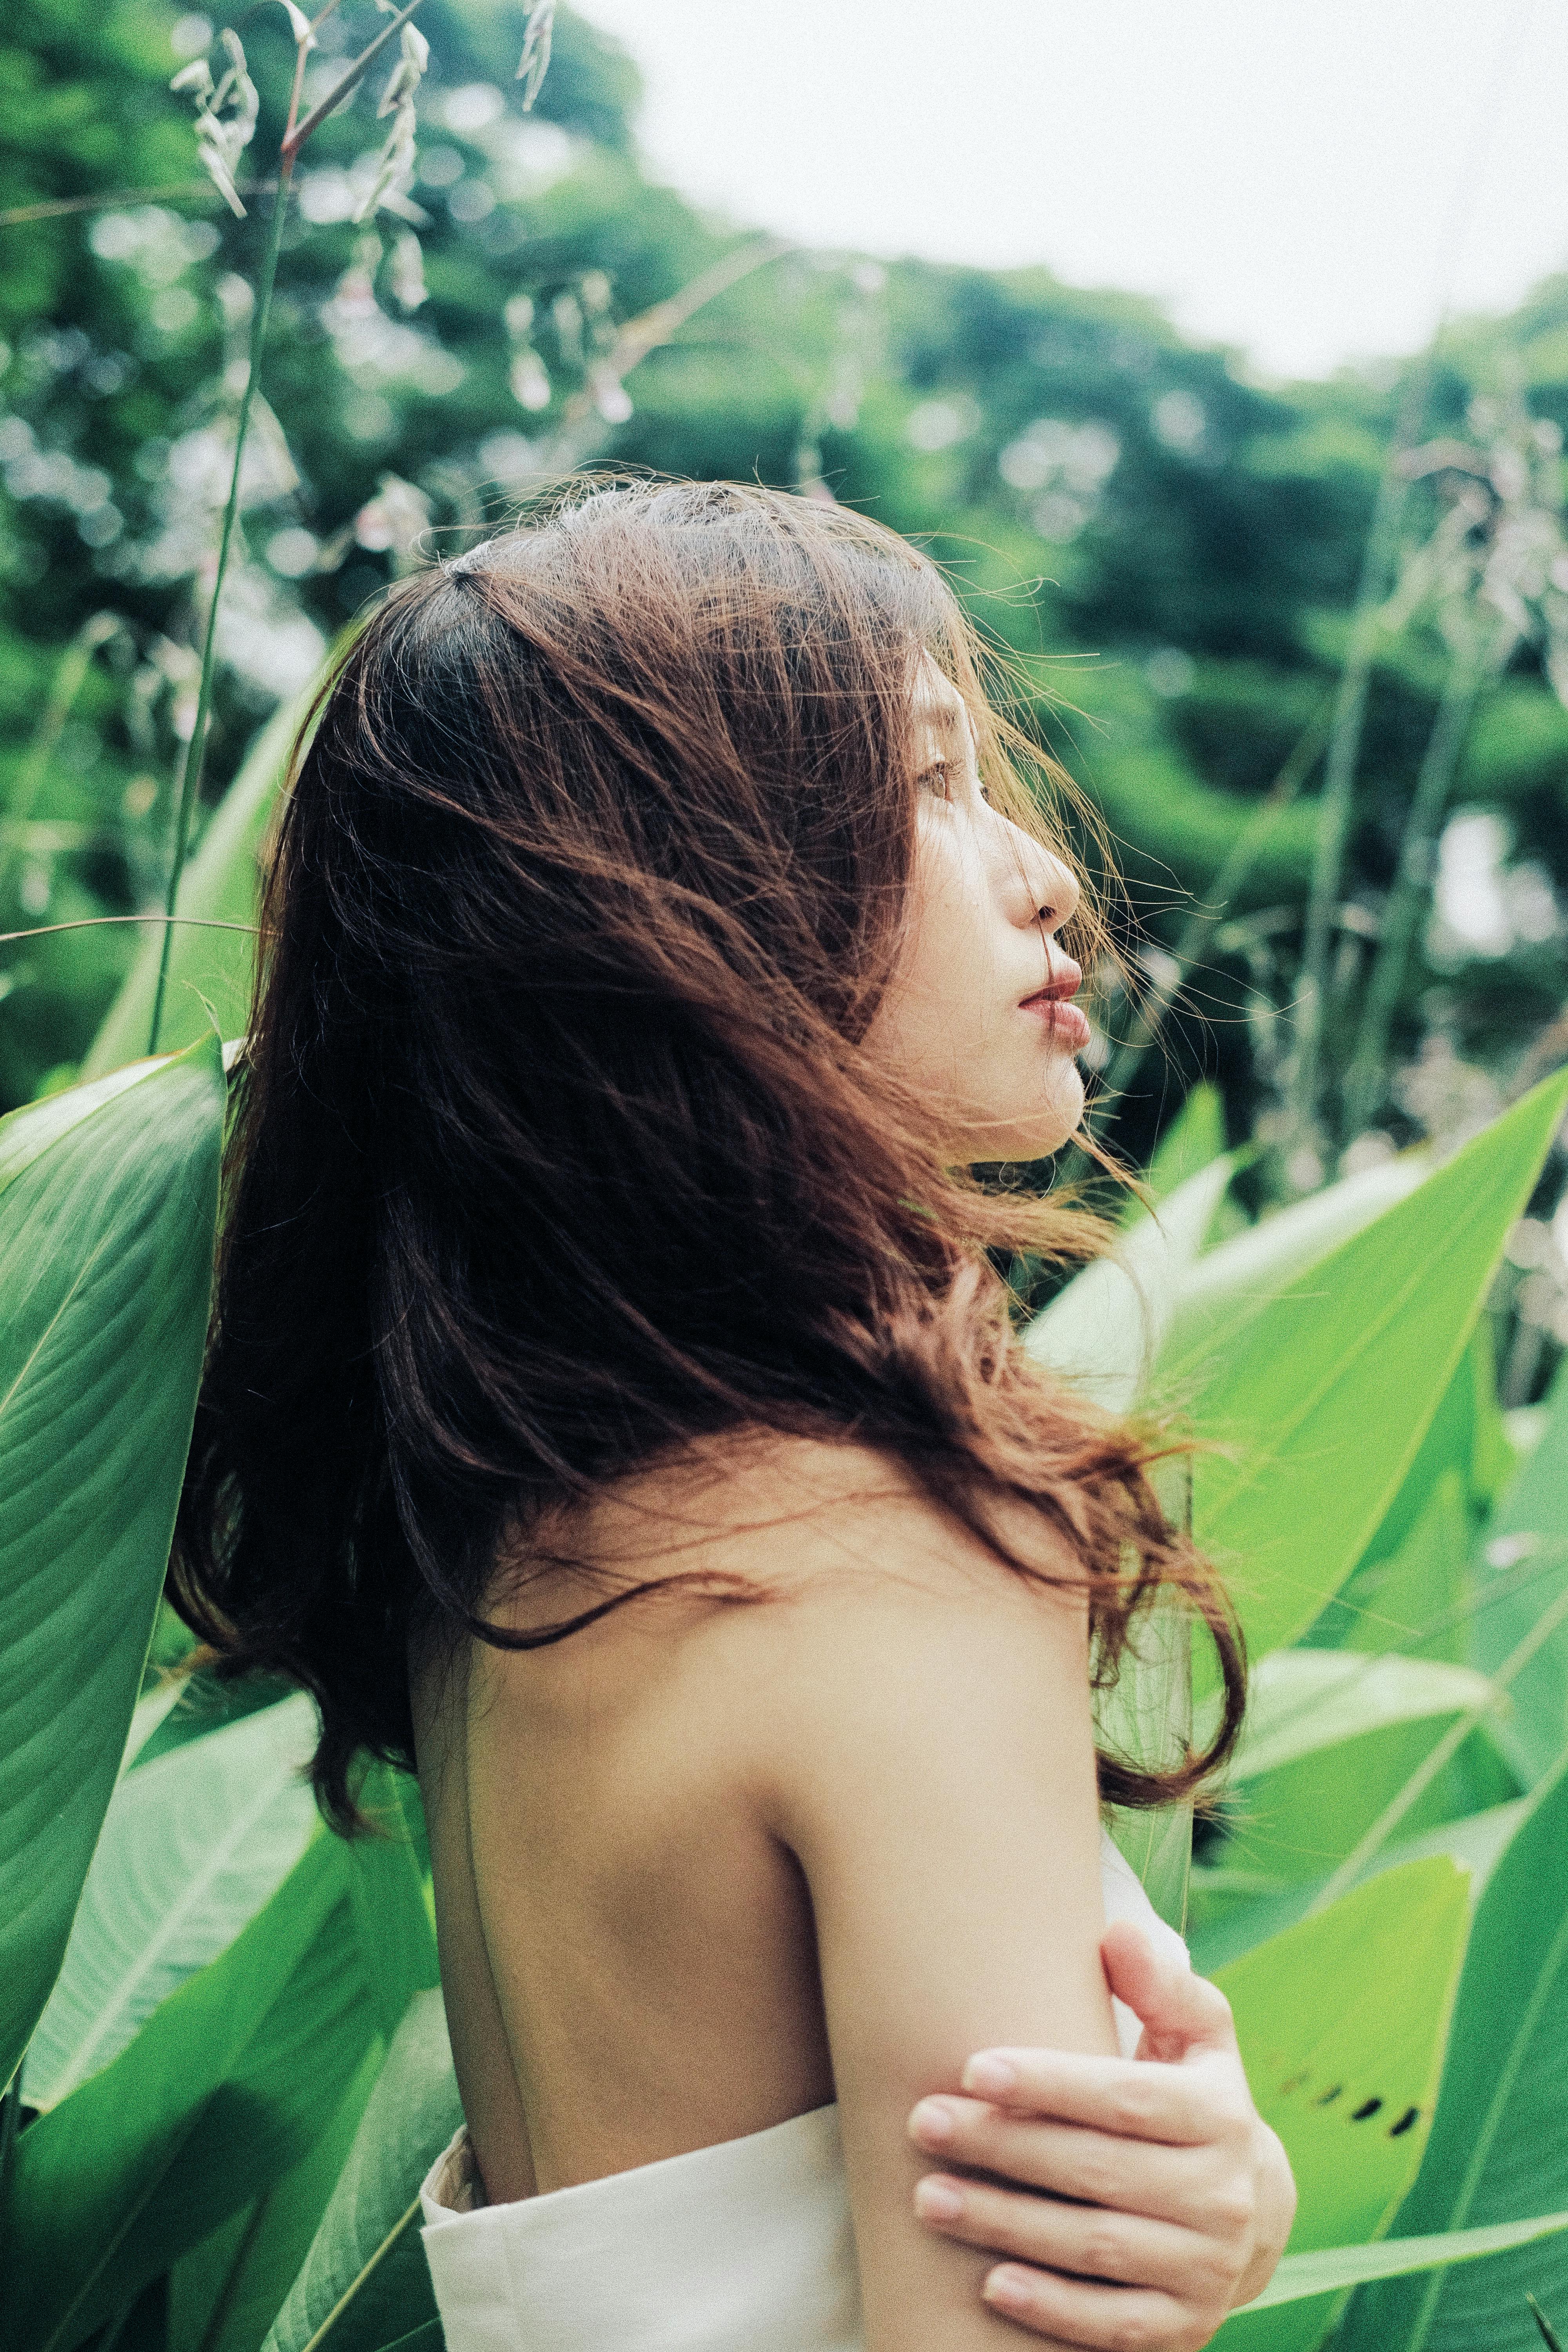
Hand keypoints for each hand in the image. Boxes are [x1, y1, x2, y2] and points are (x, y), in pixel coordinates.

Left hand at [906, 1919, 1295, 2346]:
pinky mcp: (1187, 2326)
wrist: (1251, 2208)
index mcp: (1221, 2116)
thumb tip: (1117, 1934)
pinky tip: (990, 2285)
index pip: (1124, 2099)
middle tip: (923, 2123)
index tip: (972, 2067)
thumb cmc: (1193, 2097)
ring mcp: (1208, 2270)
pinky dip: (1053, 2308)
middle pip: (1095, 2171)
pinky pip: (1113, 2323)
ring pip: (1093, 2246)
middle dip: (1001, 2147)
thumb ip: (1161, 1981)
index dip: (1047, 2082)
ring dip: (1005, 2224)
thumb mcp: (1197, 2032)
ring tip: (928, 2196)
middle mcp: (1223, 2197)